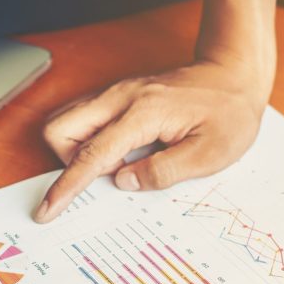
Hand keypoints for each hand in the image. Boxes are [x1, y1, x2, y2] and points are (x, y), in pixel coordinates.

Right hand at [33, 58, 268, 222]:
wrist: (234, 73)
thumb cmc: (229, 112)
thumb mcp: (211, 154)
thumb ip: (165, 171)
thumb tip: (123, 182)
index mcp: (142, 113)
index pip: (91, 154)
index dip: (67, 186)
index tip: (48, 210)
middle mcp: (120, 97)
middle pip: (59, 128)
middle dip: (67, 162)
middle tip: (107, 178)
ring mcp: (116, 93)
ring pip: (68, 121)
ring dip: (79, 151)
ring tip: (122, 165)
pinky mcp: (118, 96)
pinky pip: (85, 117)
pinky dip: (89, 141)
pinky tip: (122, 153)